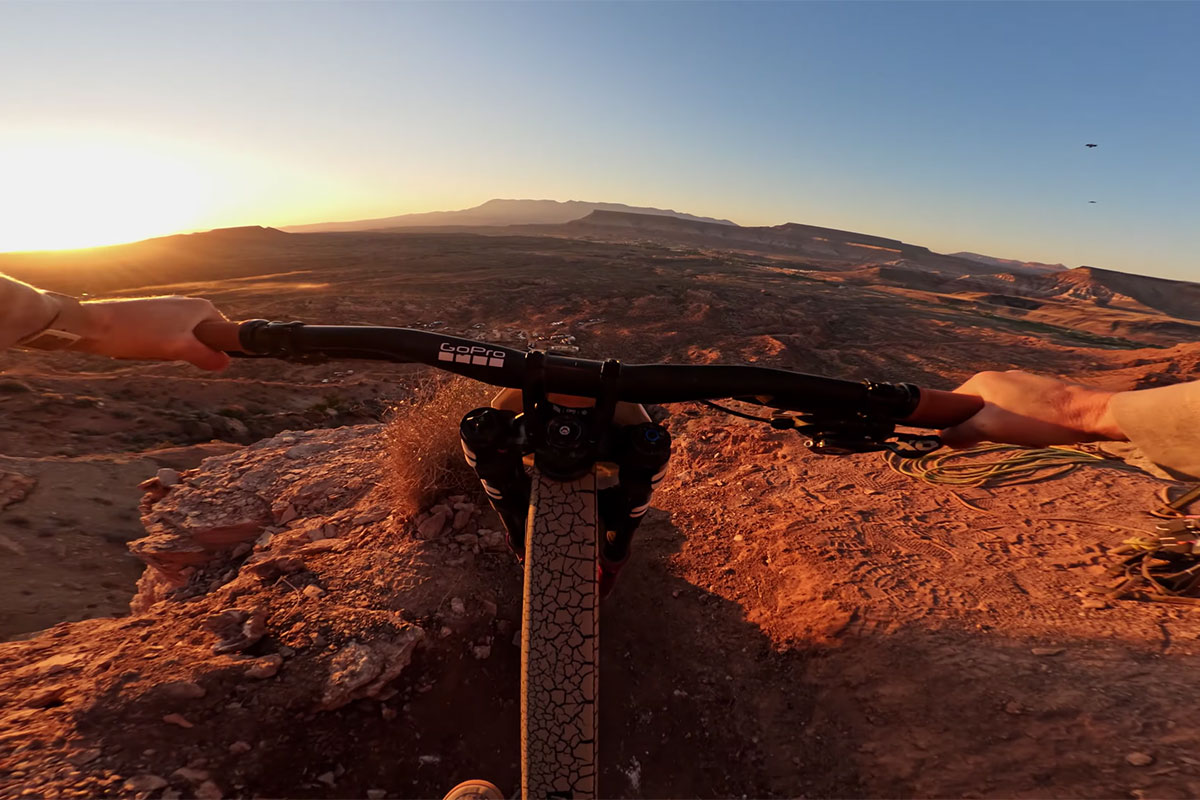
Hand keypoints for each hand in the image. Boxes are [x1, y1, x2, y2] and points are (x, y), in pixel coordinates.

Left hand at [75, 296, 230, 370]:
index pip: (224, 333)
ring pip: (180, 340)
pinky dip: (154, 345)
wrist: (95, 324)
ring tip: (149, 348)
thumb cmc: (139, 334)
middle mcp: (187, 303)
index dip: (214, 351)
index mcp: (201, 307)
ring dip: (168, 350)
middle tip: (167, 354)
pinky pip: (163, 336)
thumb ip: (206, 356)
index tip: (197, 360)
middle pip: (201, 338)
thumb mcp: (179, 349)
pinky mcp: (151, 314)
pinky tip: (138, 347)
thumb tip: (226, 363)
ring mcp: (168, 308)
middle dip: (186, 352)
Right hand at [939, 370, 1124, 447]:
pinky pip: (1015, 412)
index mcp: (982, 380)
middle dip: (979, 429)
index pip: (951, 402)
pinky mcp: (1038, 393)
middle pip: (973, 408)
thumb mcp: (991, 427)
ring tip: (1018, 437)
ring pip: (995, 412)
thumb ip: (962, 432)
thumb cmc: (1038, 419)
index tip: (957, 442)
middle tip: (994, 442)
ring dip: (1000, 429)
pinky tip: (1033, 434)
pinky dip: (1018, 426)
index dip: (949, 424)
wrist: (1088, 414)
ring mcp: (1020, 384)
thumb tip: (941, 438)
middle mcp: (998, 377)